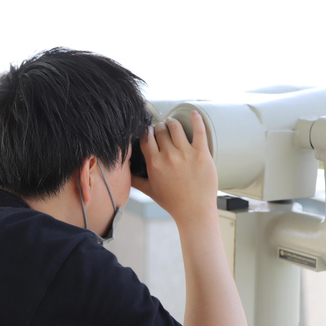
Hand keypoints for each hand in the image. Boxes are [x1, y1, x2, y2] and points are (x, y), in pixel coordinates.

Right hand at [131, 111, 217, 226]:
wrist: (194, 211)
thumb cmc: (173, 202)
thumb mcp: (149, 191)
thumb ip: (135, 179)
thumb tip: (123, 172)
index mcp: (154, 163)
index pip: (146, 137)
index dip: (146, 132)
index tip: (149, 132)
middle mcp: (169, 156)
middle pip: (160, 130)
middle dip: (159, 128)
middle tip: (162, 130)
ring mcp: (186, 154)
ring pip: (175, 127)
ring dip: (172, 122)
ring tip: (172, 124)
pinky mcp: (202, 154)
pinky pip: (199, 130)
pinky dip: (196, 119)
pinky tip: (194, 113)